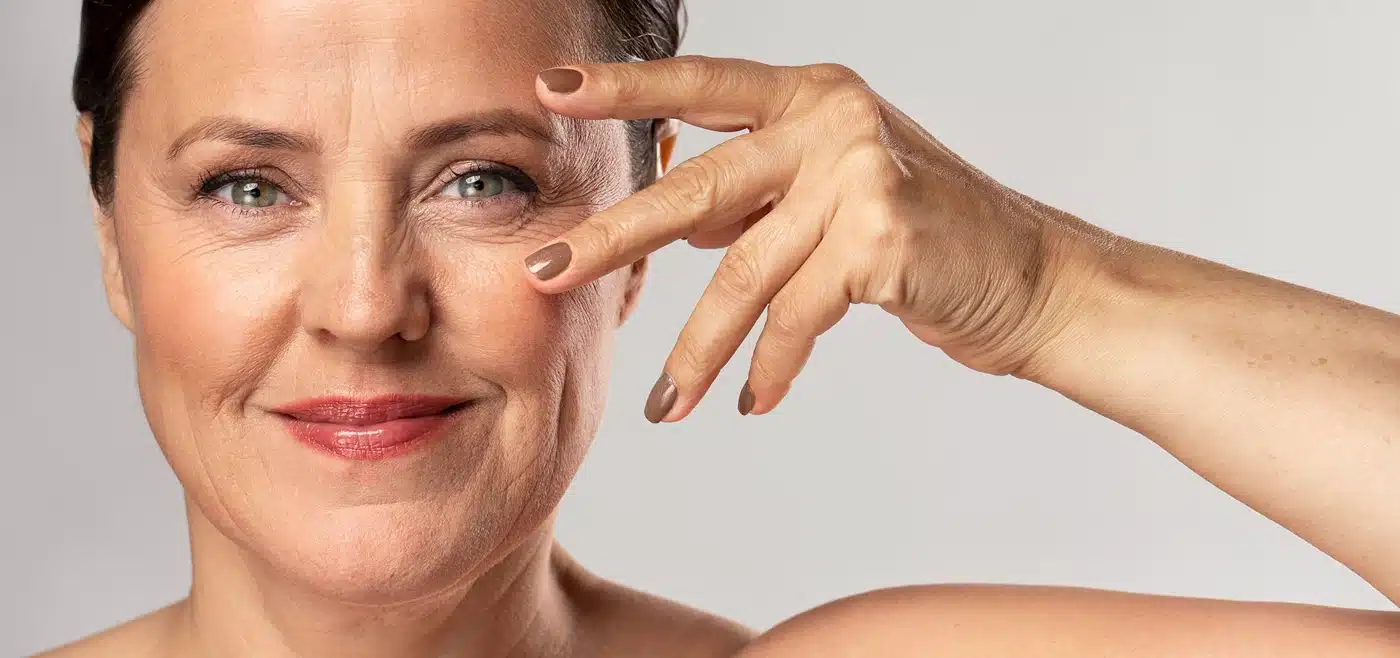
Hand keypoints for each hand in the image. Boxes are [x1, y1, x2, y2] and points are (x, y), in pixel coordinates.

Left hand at [527, 56, 1092, 422]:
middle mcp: (831, 118)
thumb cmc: (928, 240)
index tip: (552, 95)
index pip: (702, 86)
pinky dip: (771, 365)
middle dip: (612, 238)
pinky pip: (795, 314)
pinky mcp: (880, 234)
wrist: (1036, 280)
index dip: (625, 90)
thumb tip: (669, 214)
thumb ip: (756, 192)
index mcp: (813, 94)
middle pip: (697, 184)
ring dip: (697, 347)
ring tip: (663, 404)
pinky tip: (754, 401)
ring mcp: (858, 171)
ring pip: (742, 270)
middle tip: (541, 272)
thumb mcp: (834, 192)